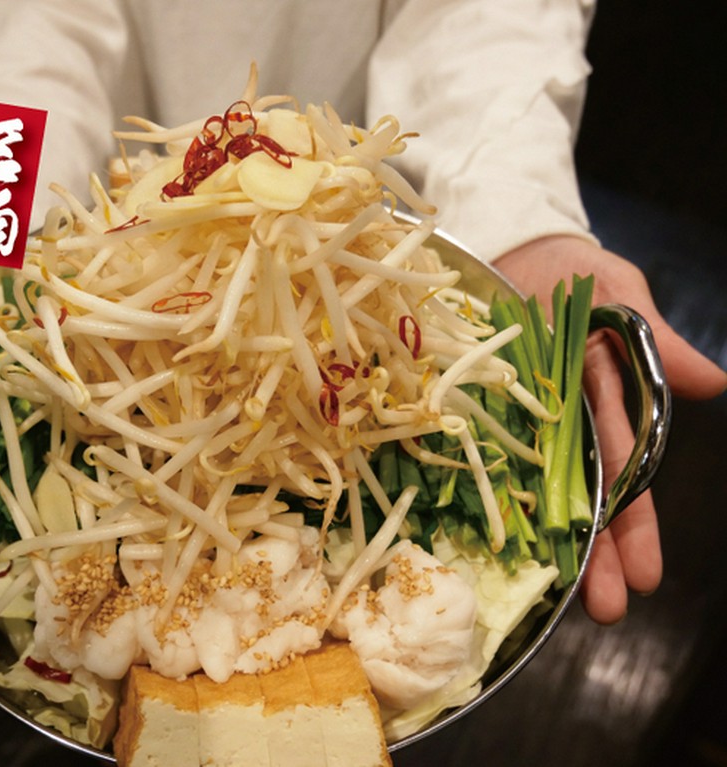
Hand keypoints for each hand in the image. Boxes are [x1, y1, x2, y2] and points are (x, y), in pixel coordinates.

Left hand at [494, 236, 726, 624]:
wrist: (509, 243)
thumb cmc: (574, 268)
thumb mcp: (622, 297)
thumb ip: (658, 342)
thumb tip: (717, 384)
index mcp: (604, 402)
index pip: (627, 474)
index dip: (634, 525)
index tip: (646, 576)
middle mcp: (560, 420)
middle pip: (581, 495)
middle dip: (595, 553)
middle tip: (602, 611)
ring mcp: (514, 415)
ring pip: (529, 485)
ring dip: (541, 538)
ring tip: (546, 595)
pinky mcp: (474, 404)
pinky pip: (476, 451)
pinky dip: (479, 491)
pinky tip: (481, 538)